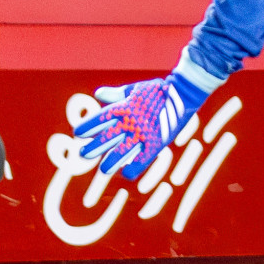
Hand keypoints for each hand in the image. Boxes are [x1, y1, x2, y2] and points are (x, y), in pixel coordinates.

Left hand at [75, 71, 209, 178]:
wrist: (185, 93)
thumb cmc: (159, 90)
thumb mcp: (137, 90)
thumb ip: (117, 94)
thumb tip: (98, 95)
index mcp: (126, 107)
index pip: (102, 119)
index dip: (89, 126)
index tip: (78, 133)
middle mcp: (133, 122)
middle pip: (109, 137)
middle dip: (95, 147)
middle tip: (83, 154)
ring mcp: (145, 133)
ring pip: (124, 151)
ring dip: (112, 161)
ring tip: (104, 170)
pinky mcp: (158, 141)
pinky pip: (144, 158)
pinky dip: (135, 167)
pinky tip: (127, 174)